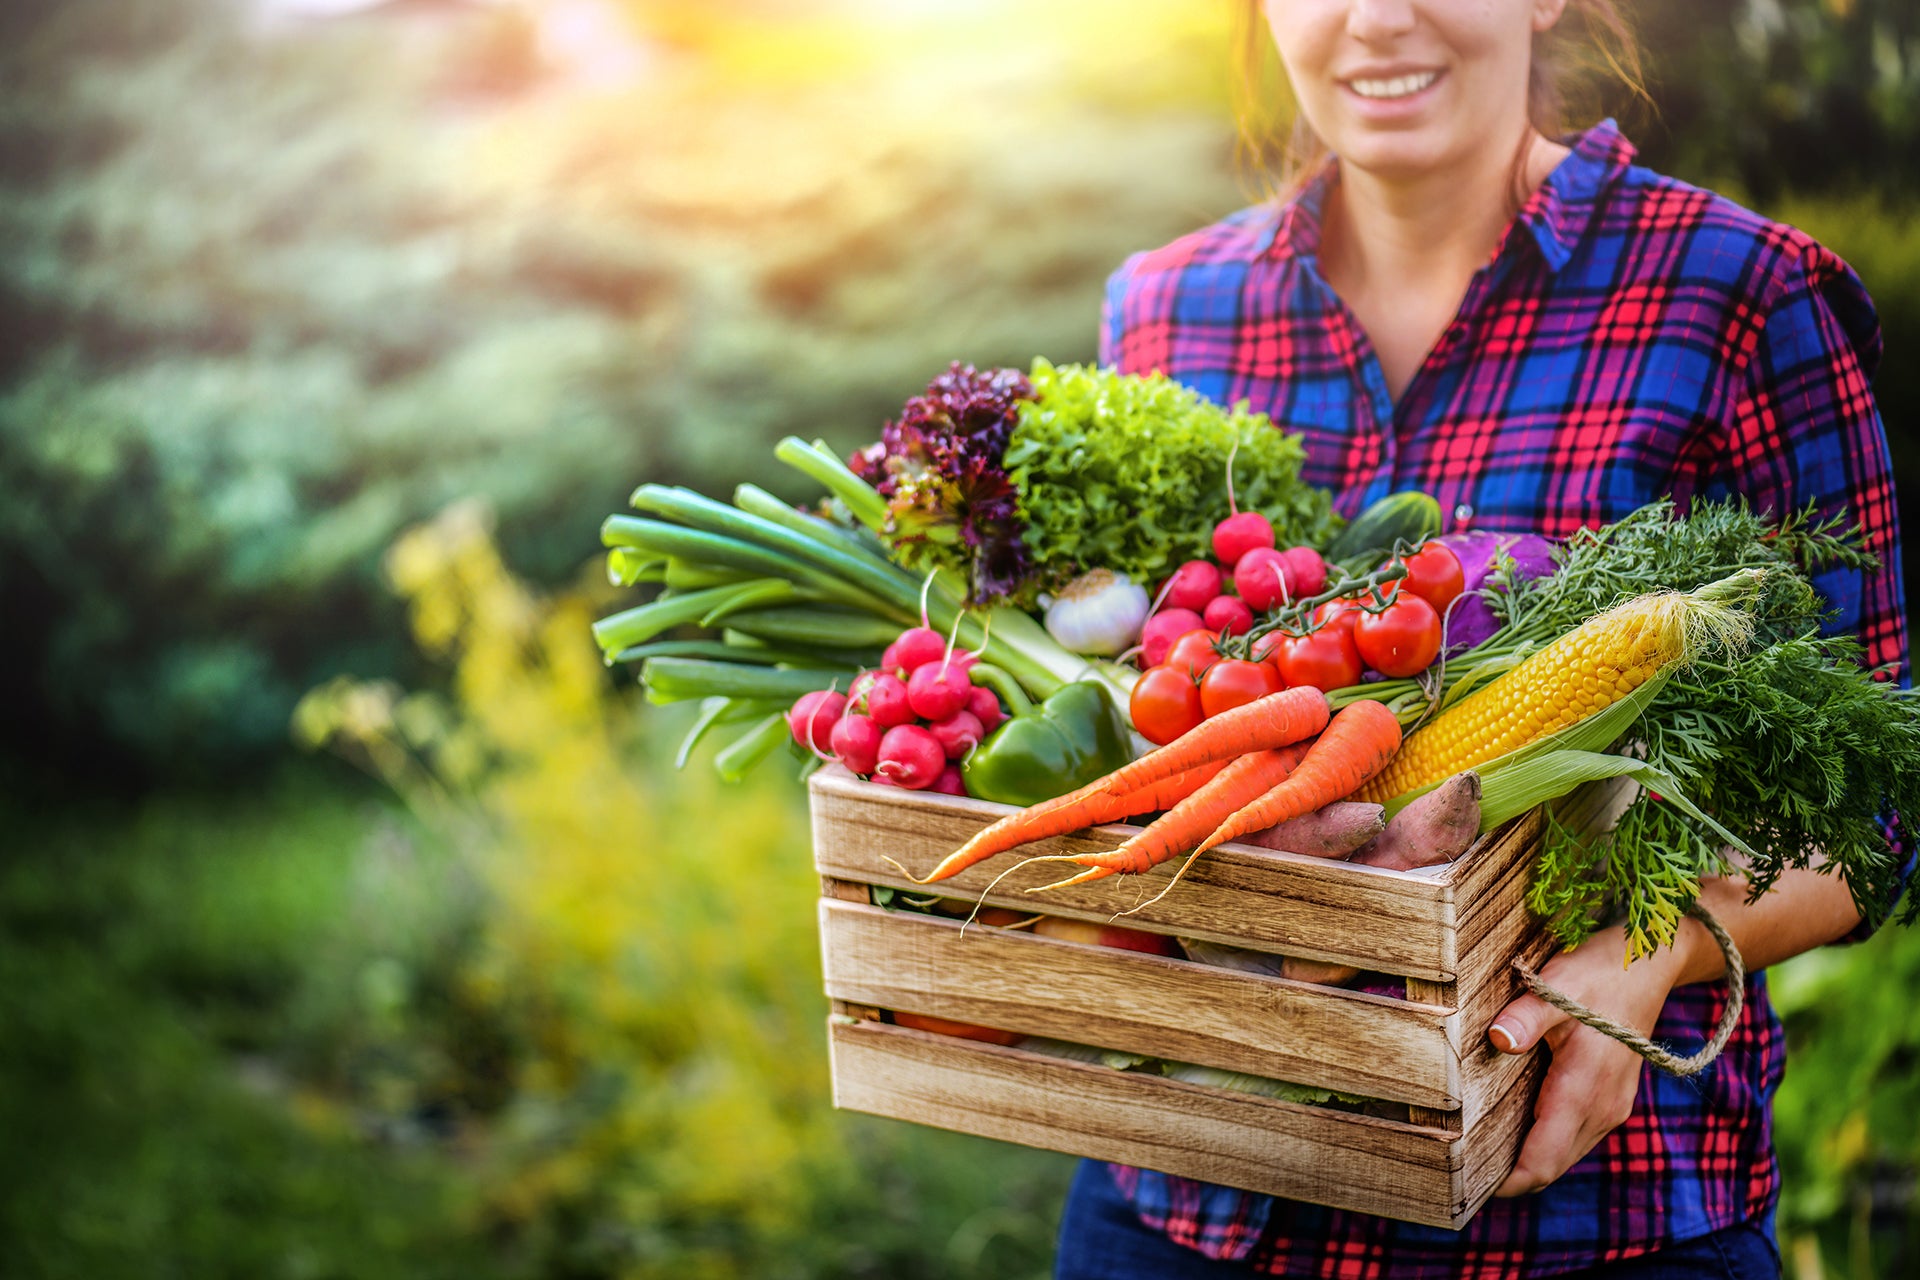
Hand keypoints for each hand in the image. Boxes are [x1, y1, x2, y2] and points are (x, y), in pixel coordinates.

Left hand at [1488, 923, 1691, 1197]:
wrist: (1649, 966)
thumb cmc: (1599, 974)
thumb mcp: (1556, 987)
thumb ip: (1526, 1017)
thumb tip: (1497, 1040)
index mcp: (1584, 1092)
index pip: (1543, 1161)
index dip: (1507, 1181)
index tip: (1467, 1185)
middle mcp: (1601, 1110)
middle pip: (1551, 1167)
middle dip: (1511, 1176)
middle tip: (1460, 1171)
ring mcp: (1611, 1106)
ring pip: (1563, 1153)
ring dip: (1528, 1158)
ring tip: (1479, 1150)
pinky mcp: (1611, 1098)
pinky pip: (1574, 1135)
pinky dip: (1545, 1140)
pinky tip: (1512, 1123)